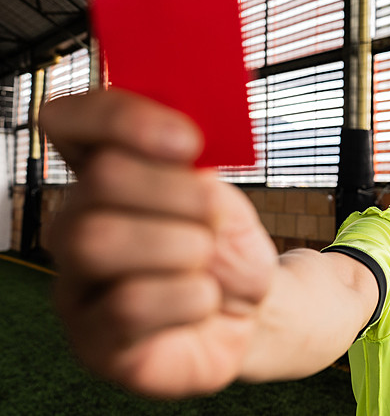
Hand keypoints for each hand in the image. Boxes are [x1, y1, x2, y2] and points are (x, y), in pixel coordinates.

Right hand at [40, 90, 276, 397]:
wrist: (252, 314)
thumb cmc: (229, 250)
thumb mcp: (225, 201)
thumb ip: (195, 170)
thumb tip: (181, 144)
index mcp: (104, 175)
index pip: (69, 120)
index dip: (122, 118)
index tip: (189, 141)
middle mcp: (76, 223)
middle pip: (102, 179)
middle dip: (180, 192)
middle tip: (215, 214)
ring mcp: (77, 283)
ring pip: (99, 239)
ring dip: (181, 244)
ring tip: (206, 258)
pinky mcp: (93, 340)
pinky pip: (127, 306)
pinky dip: (189, 297)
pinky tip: (203, 300)